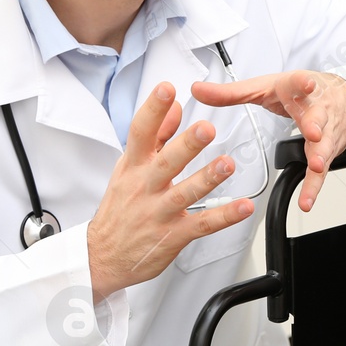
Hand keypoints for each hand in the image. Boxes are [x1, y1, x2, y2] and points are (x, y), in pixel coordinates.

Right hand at [86, 82, 253, 296]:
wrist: (103, 255)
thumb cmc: (120, 209)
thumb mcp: (130, 168)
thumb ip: (156, 136)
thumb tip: (174, 108)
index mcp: (134, 167)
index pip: (140, 133)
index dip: (153, 110)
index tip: (166, 90)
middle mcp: (145, 187)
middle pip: (166, 163)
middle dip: (186, 145)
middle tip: (205, 128)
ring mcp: (159, 212)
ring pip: (185, 193)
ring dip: (207, 178)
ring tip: (227, 164)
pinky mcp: (174, 235)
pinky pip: (202, 225)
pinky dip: (224, 217)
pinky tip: (242, 206)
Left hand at [191, 69, 345, 211]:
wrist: (344, 98)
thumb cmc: (300, 92)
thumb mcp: (264, 87)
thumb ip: (230, 92)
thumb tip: (197, 89)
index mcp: (296, 90)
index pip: (299, 83)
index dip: (302, 83)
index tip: (306, 84)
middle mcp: (315, 109)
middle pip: (317, 115)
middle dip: (316, 123)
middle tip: (313, 130)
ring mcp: (324, 131)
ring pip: (324, 143)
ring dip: (321, 155)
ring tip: (317, 164)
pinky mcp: (327, 150)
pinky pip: (321, 172)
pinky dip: (313, 187)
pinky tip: (305, 201)